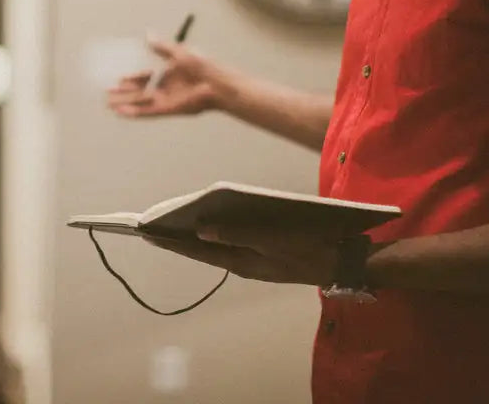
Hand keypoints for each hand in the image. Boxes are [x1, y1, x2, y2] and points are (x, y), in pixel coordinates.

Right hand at [106, 38, 223, 117]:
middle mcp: (165, 88)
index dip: (132, 76)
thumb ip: (162, 47)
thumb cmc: (203, 66)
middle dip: (123, 91)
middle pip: (139, 90)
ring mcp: (166, 99)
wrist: (217, 83)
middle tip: (107, 89)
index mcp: (168, 74)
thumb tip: (147, 34)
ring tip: (108, 102)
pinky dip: (134, 112)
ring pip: (140, 102)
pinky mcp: (168, 109)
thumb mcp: (180, 52)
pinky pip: (147, 111)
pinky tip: (120, 111)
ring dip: (125, 102)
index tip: (119, 76)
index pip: (144, 75)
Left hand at [144, 225, 339, 286]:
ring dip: (193, 237)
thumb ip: (237, 233)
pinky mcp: (264, 256)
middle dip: (175, 238)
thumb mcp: (273, 239)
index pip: (197, 249)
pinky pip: (231, 246)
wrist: (343, 261)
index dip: (170, 240)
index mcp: (241, 261)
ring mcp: (253, 262)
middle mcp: (242, 264)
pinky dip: (215, 236)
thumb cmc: (310, 247)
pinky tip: (208, 224)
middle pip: (201, 249)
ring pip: (215, 248)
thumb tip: (200, 229)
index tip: (144, 231)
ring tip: (170, 223)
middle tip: (148, 226)